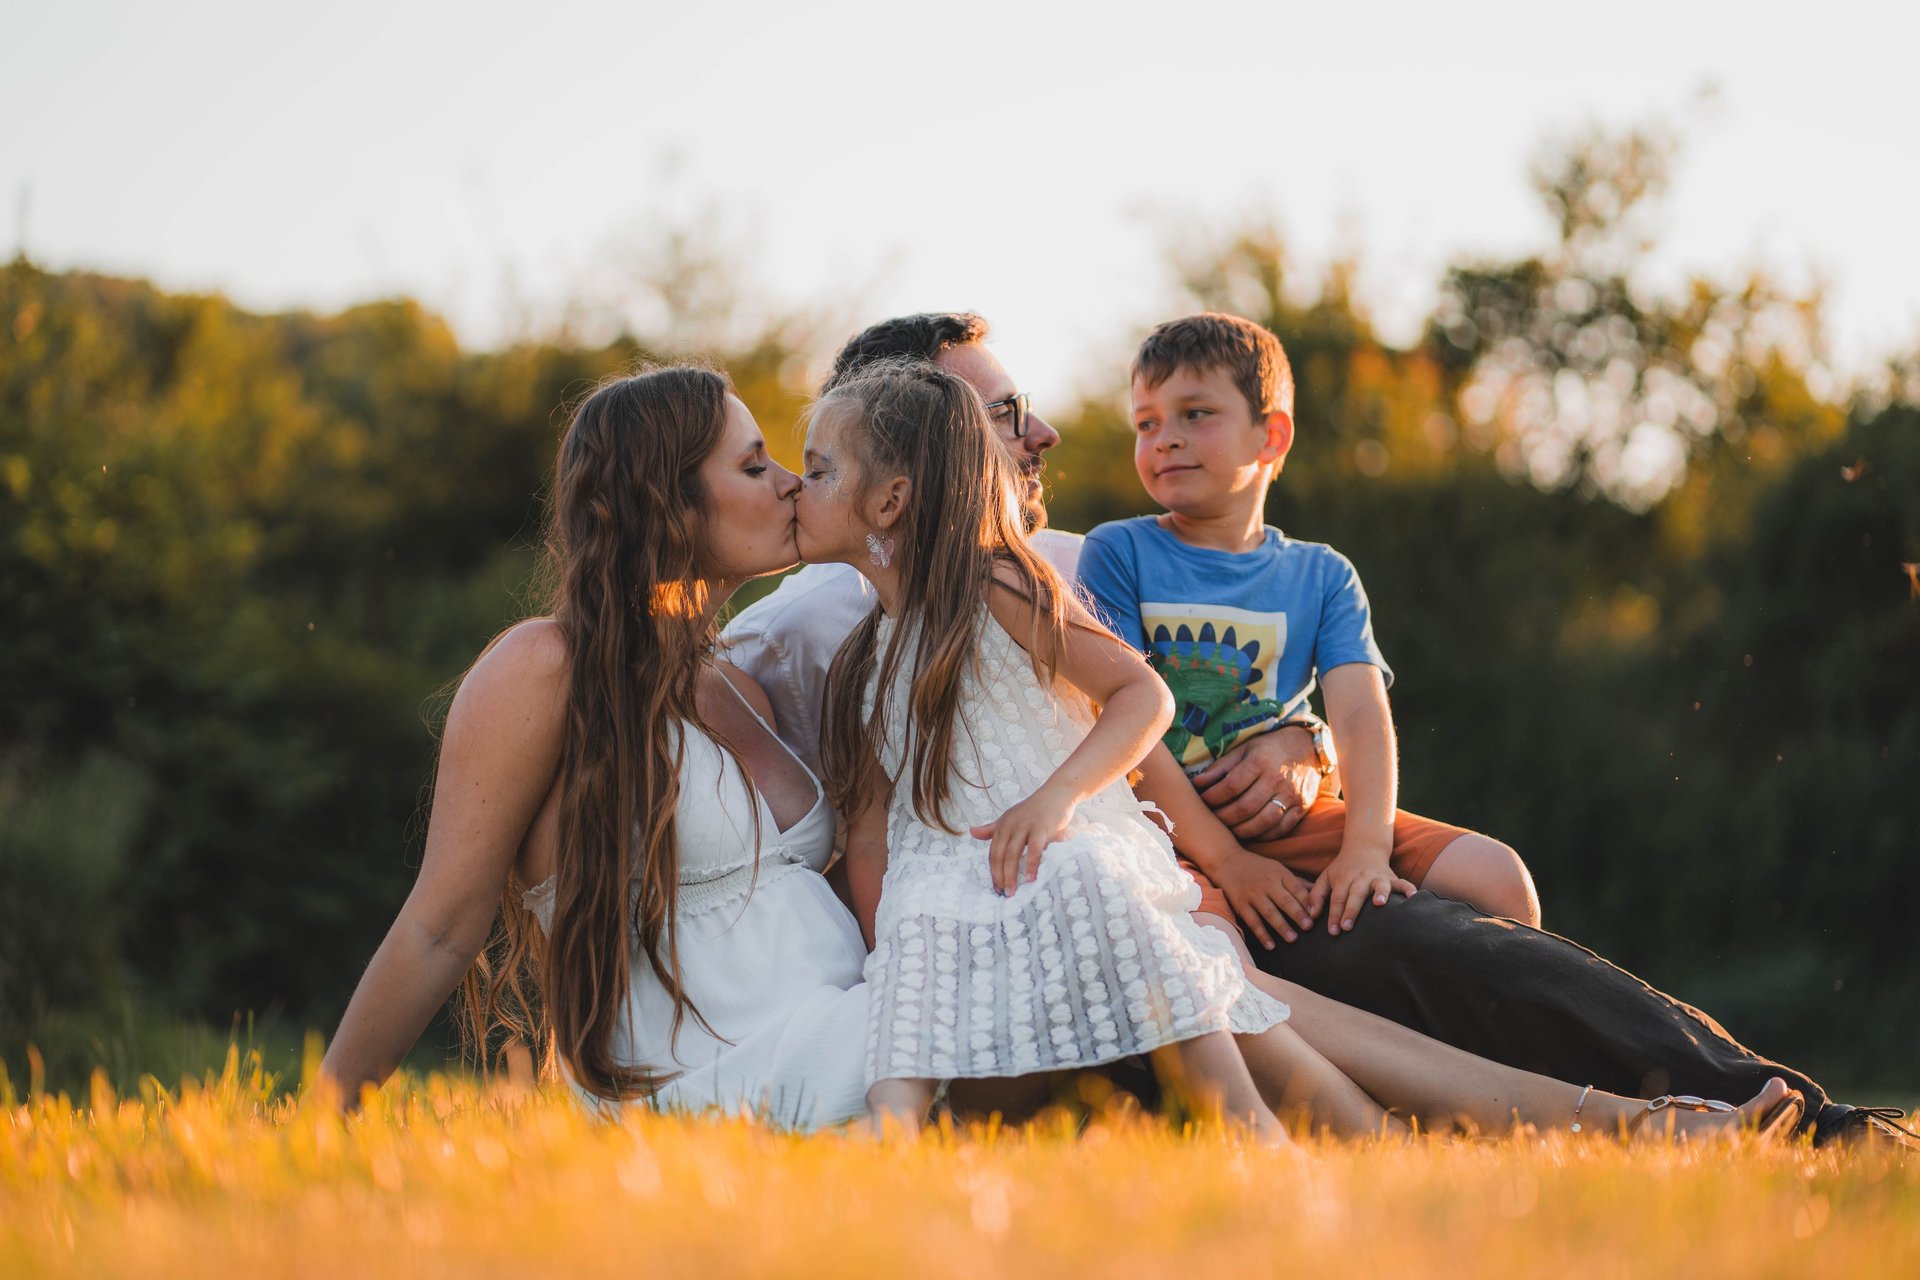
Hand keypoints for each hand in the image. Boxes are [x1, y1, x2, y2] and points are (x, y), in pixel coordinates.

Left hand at [971, 785, 1076, 895]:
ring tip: (1012, 891)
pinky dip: (1031, 865)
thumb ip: (992, 828)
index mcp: (1002, 825)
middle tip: (1003, 894)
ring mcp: (1025, 826)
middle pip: (1000, 855)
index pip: (993, 853)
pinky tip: (1030, 878)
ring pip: (1013, 854)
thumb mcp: (1010, 818)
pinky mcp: (1041, 827)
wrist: (1057, 793)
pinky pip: (1034, 849)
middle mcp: (1010, 825)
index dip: (993, 872)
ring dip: (1011, 875)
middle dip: (1000, 877)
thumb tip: (972, 832)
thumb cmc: (1034, 809)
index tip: (996, 888)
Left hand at [1191, 727, 1321, 841]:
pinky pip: (1280, 829)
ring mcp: (1291, 796)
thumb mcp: (1244, 750)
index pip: (1231, 786)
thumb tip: (1197, 783)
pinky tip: (1250, 832)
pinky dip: (1263, 835)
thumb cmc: (1269, 749)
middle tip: (1213, 819)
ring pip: (1263, 822)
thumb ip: (1221, 767)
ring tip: (1229, 829)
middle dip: (1224, 817)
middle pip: (1245, 807)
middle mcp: (1277, 779)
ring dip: (1241, 831)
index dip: (1213, 797)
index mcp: (1260, 761)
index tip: (1202, 800)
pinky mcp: (1302, 808)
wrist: (1308, 748)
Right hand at [1209, 851, 1317, 949]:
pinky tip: (1270, 945)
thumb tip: (1318, 892)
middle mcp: (1267, 884)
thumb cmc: (1257, 867)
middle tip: (1308, 927)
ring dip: (1281, 926)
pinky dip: (1261, 934)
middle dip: (1297, 914)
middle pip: (1284, 900)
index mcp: (1280, 874)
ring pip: (1269, 912)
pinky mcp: (1241, 905)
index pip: (1296, 888)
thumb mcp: (1278, 868)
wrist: (1227, 861)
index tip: (1316, 914)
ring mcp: (1253, 895)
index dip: (1307, 902)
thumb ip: (1297, 882)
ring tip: (1292, 938)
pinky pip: (1253, 921)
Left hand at [1308, 846, 1415, 935]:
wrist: (1364, 847)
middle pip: (1355, 894)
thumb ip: (1316, 895)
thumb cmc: (1342, 868)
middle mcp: (1361, 877)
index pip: (1337, 899)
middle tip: (1347, 927)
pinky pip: (1402, 882)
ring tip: (1380, 904)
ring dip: (1380, 894)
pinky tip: (1413, 897)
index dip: (1334, 915)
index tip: (1333, 931)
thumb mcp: (1325, 877)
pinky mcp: (1392, 877)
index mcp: (1343, 879)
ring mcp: (1378, 877)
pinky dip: (1408, 889)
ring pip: (1380, 885)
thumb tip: (1311, 916)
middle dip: (1351, 911)